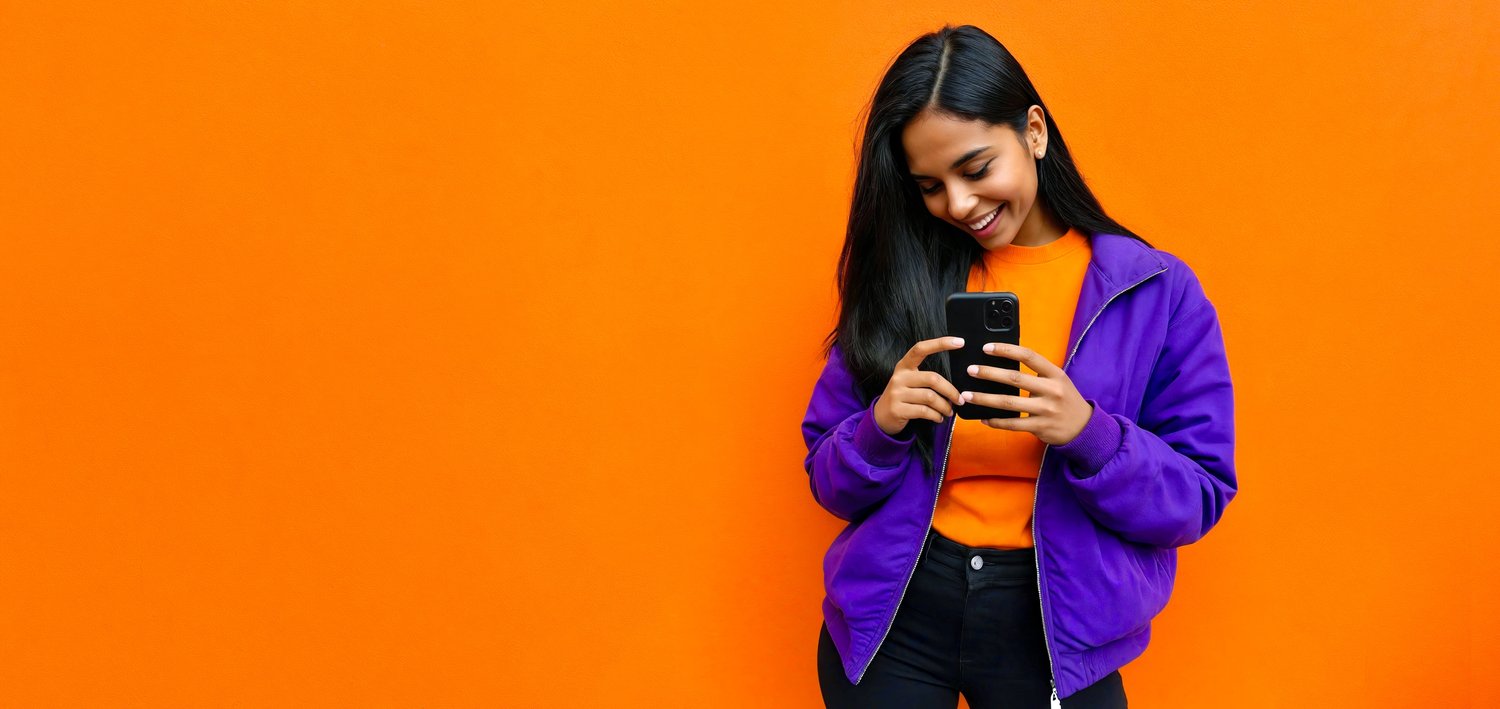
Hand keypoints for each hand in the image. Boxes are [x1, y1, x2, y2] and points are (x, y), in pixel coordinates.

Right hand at [873, 337, 966, 436]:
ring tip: (949, 411)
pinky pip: (924, 412)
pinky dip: (936, 416)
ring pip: (930, 397)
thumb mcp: (909, 382)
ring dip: (944, 406)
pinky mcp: (898, 409)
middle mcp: (899, 377)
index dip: (940, 343)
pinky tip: (939, 418)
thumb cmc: (903, 397)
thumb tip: (955, 384)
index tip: (960, 342)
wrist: (881, 417)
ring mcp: (897, 394)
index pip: (921, 349)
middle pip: (932, 378)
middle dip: (950, 391)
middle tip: (959, 400)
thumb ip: (926, 378)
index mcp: (904, 366)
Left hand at [958, 342, 1091, 445]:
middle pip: (1015, 379)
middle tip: (971, 370)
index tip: (986, 347)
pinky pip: (1013, 424)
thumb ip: (1036, 373)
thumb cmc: (1064, 399)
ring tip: (967, 395)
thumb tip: (1002, 363)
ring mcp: (1046, 410)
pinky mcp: (1040, 427)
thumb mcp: (1057, 380)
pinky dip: (995, 421)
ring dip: (985, 399)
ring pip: (1009, 403)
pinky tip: (983, 418)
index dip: (1007, 350)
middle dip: (989, 373)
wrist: (1083, 426)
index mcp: (1055, 373)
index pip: (1029, 356)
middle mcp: (1052, 390)